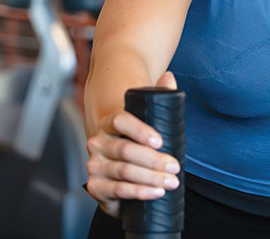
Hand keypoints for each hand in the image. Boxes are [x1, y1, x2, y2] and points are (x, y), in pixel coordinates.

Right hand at [84, 72, 181, 216]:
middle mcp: (98, 142)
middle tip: (175, 167)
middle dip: (154, 160)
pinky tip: (154, 192)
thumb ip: (160, 96)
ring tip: (171, 182)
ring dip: (150, 178)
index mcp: (109, 122)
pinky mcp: (96, 187)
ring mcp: (94, 165)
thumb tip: (169, 77)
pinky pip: (117, 190)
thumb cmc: (137, 141)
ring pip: (123, 171)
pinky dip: (138, 192)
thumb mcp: (148, 119)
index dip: (140, 130)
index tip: (160, 141)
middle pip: (125, 150)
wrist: (117, 166)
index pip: (120, 120)